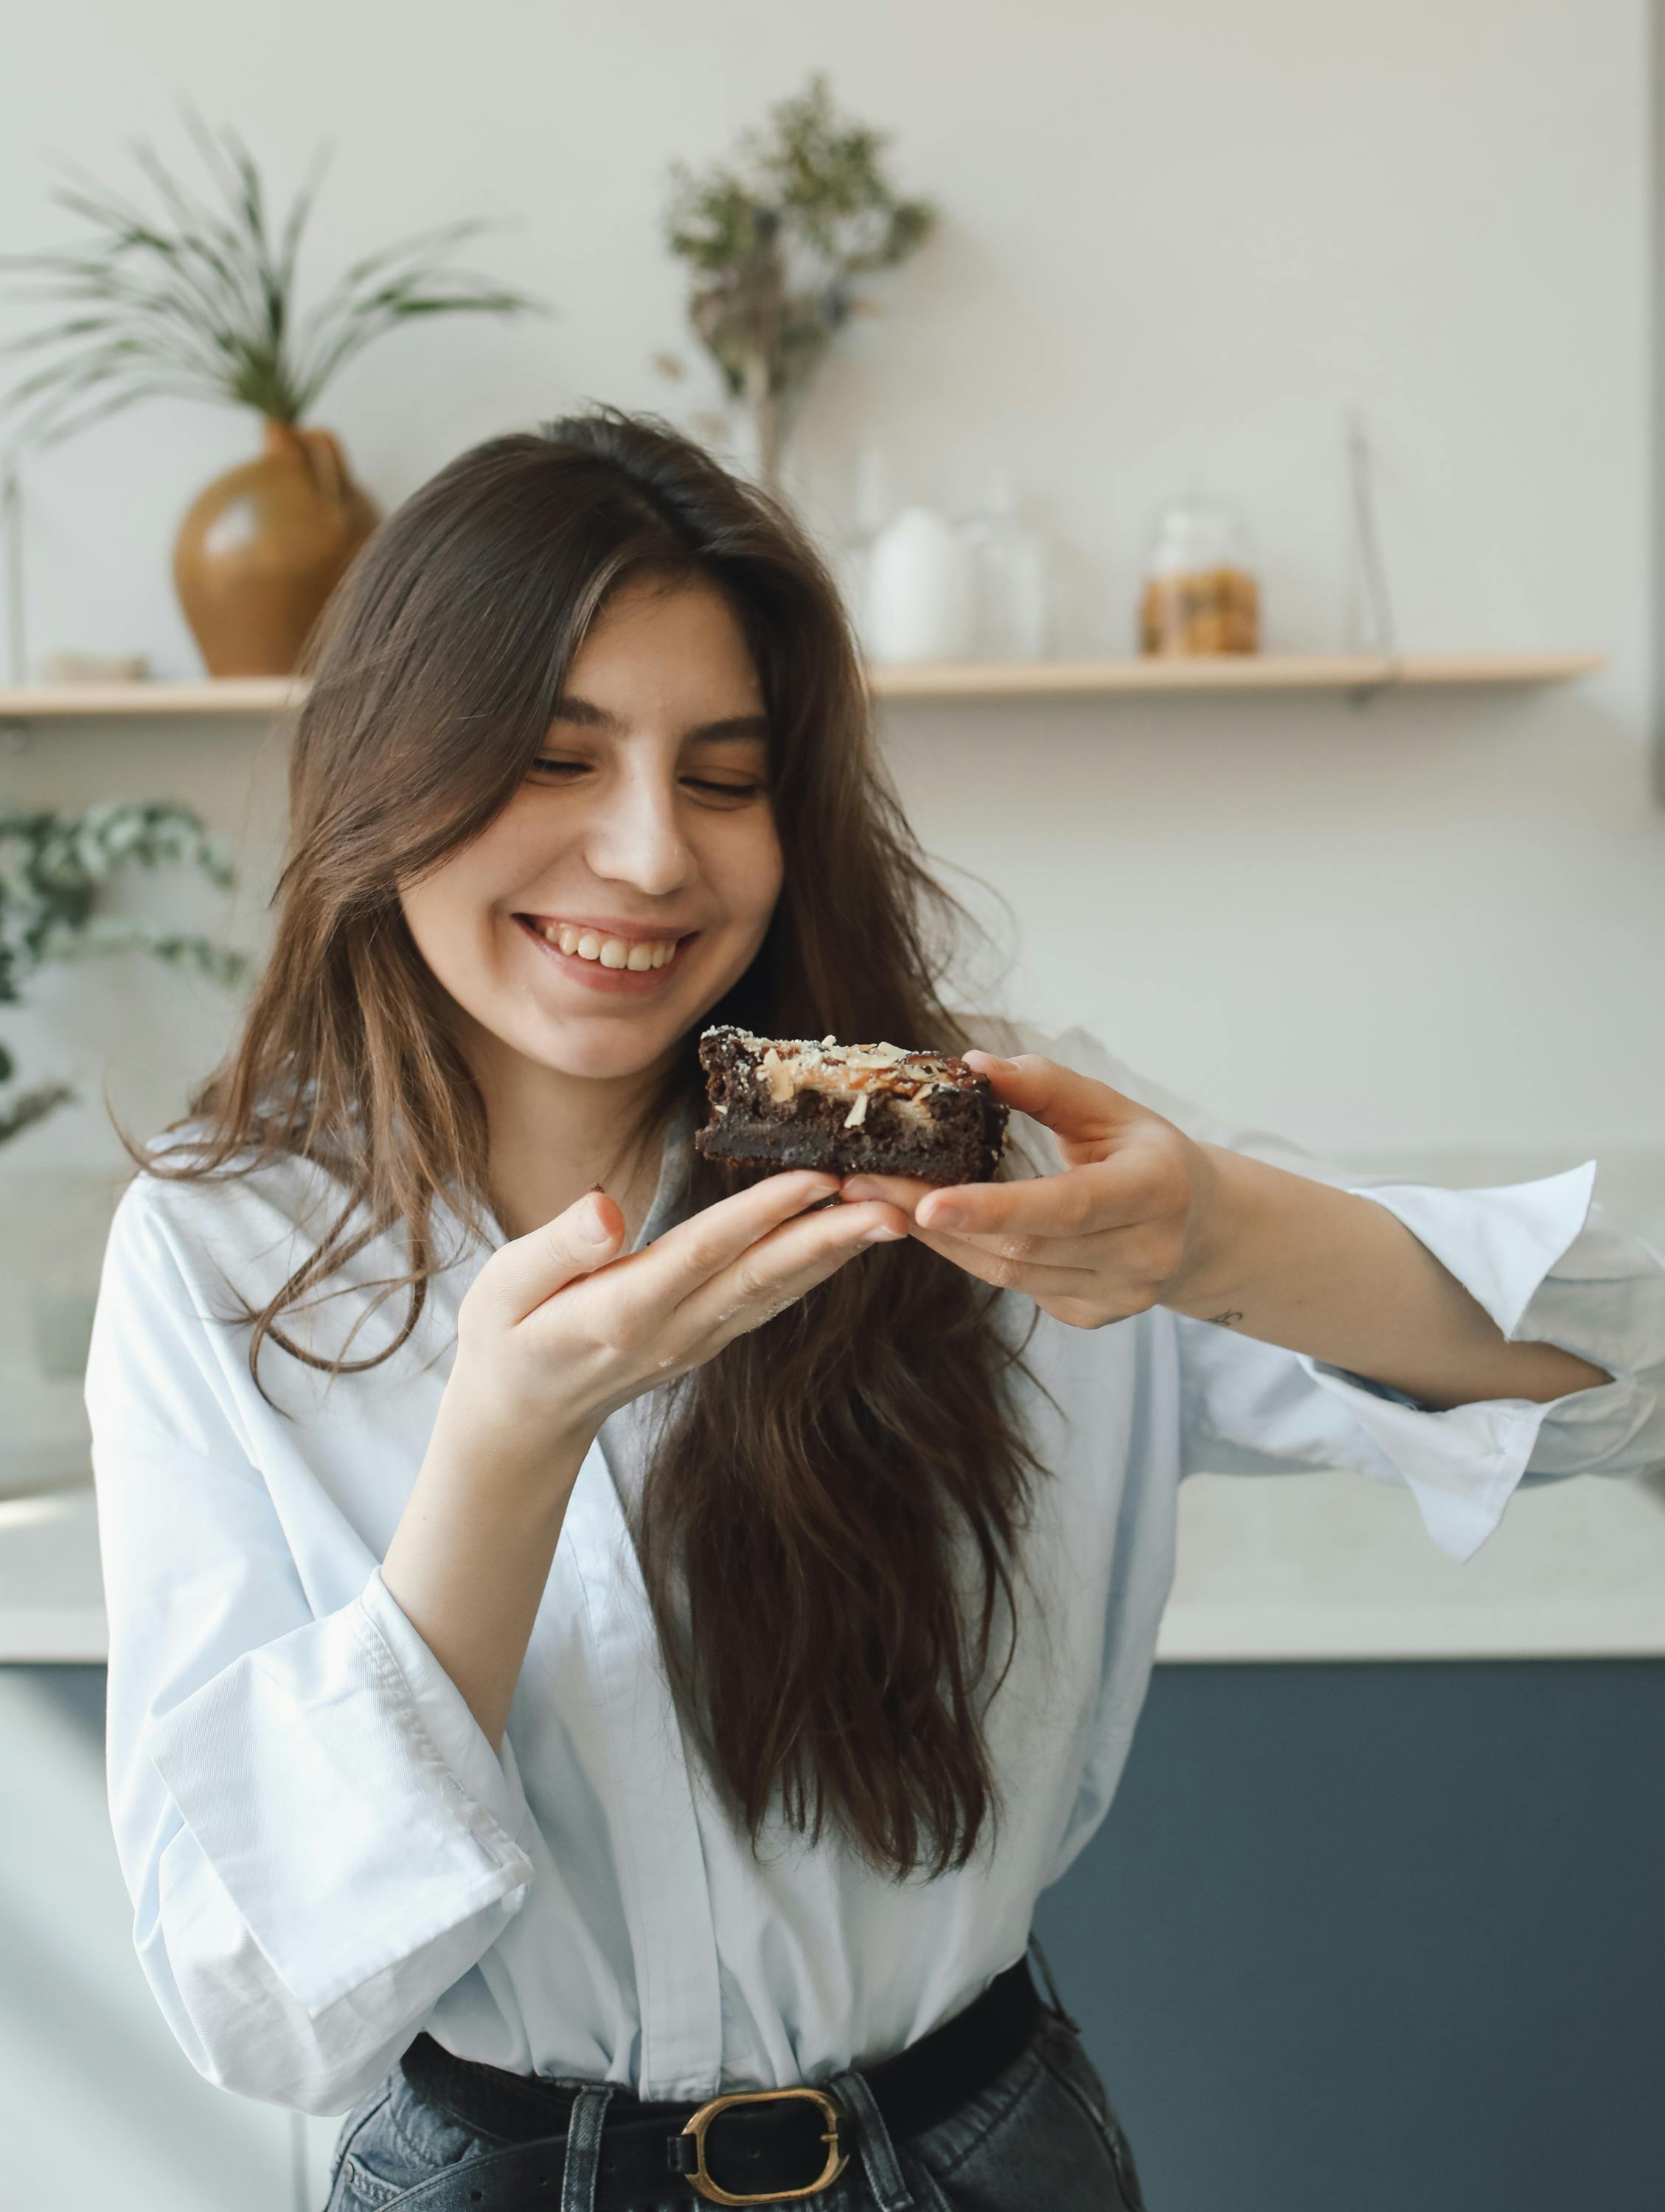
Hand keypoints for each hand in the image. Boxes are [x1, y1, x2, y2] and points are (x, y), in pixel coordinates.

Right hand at [440, 1171, 908, 1478]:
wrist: (522, 1420)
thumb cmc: (506, 1339)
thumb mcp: (503, 1289)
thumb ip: (557, 1247)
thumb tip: (606, 1207)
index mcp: (623, 1311)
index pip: (705, 1253)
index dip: (763, 1214)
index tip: (816, 1177)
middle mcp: (674, 1330)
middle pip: (763, 1277)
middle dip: (832, 1238)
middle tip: (894, 1204)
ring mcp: (698, 1341)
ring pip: (779, 1291)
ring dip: (838, 1253)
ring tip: (892, 1216)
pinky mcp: (709, 1339)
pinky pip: (771, 1300)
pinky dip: (815, 1270)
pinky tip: (849, 1243)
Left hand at [841, 1051, 1221, 1331]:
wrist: (1200, 1227)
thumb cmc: (1145, 1154)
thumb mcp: (1109, 1107)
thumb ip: (1045, 1085)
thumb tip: (973, 1064)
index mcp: (1154, 1191)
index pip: (1066, 1206)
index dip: (995, 1207)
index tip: (927, 1199)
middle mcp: (1141, 1255)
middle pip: (1022, 1248)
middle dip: (933, 1216)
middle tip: (861, 1182)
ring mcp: (1116, 1296)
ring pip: (1007, 1274)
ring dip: (939, 1236)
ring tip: (877, 1197)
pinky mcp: (1089, 1316)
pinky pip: (1013, 1287)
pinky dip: (968, 1252)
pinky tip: (933, 1223)